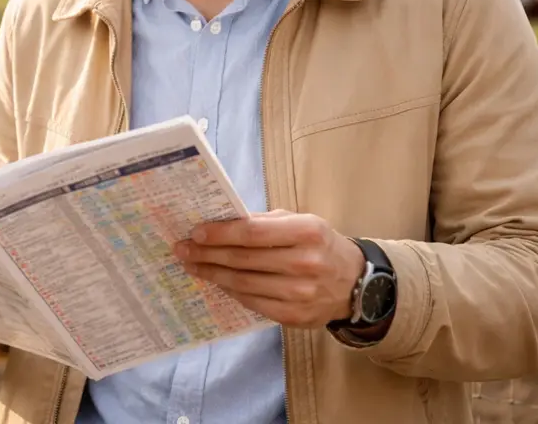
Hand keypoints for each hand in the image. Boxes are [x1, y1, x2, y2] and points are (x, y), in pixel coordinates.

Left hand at [174, 210, 365, 328]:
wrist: (354, 283)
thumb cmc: (319, 245)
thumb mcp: (299, 222)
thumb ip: (263, 221)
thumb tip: (220, 220)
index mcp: (307, 232)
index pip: (253, 232)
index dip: (221, 233)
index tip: (195, 232)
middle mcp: (305, 263)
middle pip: (244, 259)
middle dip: (208, 254)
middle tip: (183, 249)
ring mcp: (300, 293)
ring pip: (243, 284)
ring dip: (212, 274)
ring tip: (192, 265)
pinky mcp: (294, 317)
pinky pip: (252, 303)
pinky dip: (230, 291)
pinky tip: (216, 281)